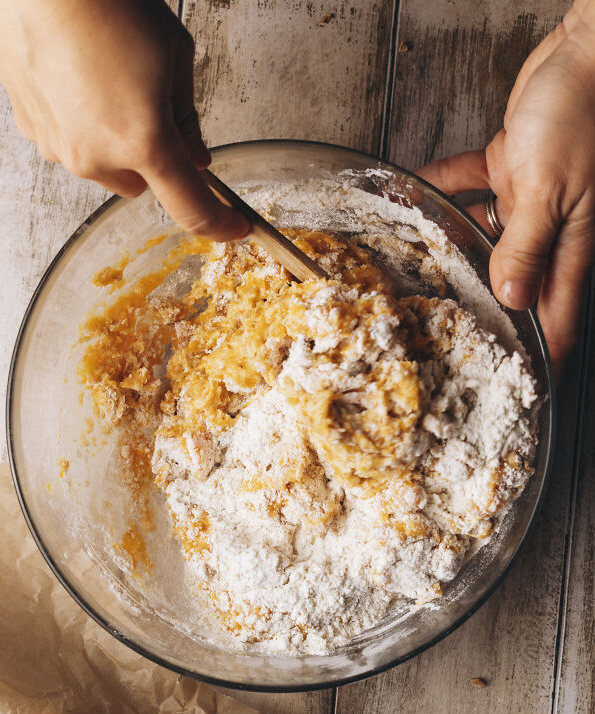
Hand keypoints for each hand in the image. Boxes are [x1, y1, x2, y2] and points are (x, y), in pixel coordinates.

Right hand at [0, 0, 248, 240]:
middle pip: (141, 185)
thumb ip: (187, 115)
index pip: (191, 208)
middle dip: (153, 159)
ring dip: (113, 141)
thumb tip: (193, 153)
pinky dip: (79, 121)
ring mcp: (57, 146)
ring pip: (102, 165)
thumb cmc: (101, 0)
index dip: (218, 223)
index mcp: (141, 141)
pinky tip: (77, 76)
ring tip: (108, 79)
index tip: (233, 227)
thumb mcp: (172, 51)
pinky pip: (68, 140)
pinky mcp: (29, 128)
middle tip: (153, 106)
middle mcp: (95, 157)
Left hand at [417, 0, 594, 376]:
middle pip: (514, 284)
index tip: (519, 385)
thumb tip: (511, 299)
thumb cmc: (582, 114)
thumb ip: (527, 247)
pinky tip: (412, 197)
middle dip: (486, 311)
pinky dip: (440, 190)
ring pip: (485, 239)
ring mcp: (529, 198)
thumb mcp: (550, 191)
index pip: (556, 315)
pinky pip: (468, 186)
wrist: (586, 51)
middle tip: (449, 337)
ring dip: (453, 252)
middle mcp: (550, 229)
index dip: (539, 353)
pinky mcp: (512, 166)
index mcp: (570, 245)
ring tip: (417, 274)